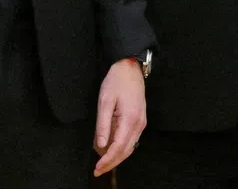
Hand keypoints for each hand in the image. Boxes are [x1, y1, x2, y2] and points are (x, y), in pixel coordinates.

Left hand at [93, 58, 146, 176]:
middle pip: (126, 151)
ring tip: (101, 162)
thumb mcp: (105, 101)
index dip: (107, 160)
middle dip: (111, 163)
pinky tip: (110, 149)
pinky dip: (121, 148)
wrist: (130, 68)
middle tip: (97, 170)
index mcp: (130, 119)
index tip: (97, 167)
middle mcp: (139, 124)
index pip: (119, 147)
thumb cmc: (116, 82)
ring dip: (116, 157)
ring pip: (130, 147)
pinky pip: (131, 140)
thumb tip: (101, 145)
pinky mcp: (140, 121)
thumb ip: (103, 124)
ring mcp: (141, 123)